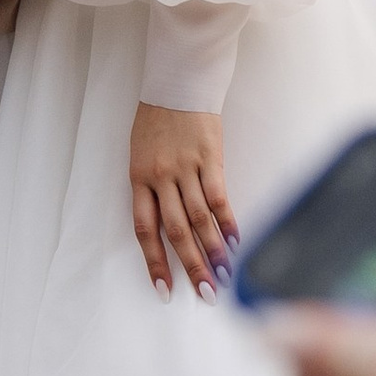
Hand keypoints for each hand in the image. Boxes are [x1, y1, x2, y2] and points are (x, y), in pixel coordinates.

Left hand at [129, 105, 235, 297]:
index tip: (164, 289)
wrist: (178, 82)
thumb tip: (172, 227)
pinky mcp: (210, 157)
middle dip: (191, 266)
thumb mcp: (142, 153)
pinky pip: (218, 196)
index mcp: (139, 177)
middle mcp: (161, 176)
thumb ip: (153, 188)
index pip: (145, 229)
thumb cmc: (158, 119)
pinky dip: (228, 221)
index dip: (154, 261)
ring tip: (224, 276)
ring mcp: (186, 167)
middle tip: (206, 294)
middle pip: (176, 231)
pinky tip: (236, 241)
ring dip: (213, 250)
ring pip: (199, 218)